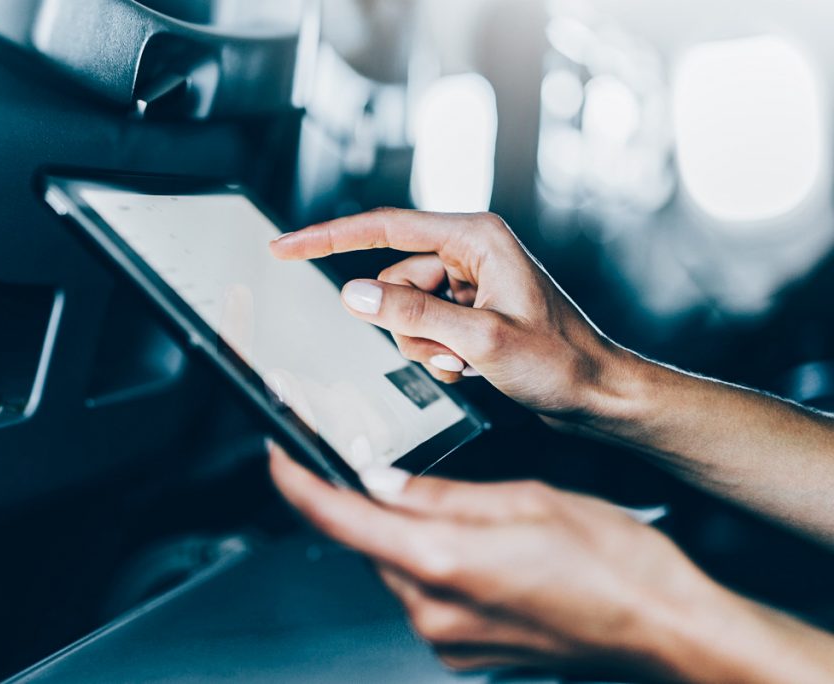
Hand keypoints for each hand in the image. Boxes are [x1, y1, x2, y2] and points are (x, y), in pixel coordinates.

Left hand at [268, 445, 833, 681]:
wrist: (665, 627)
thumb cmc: (613, 561)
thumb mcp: (524, 499)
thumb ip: (439, 493)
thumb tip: (381, 481)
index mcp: (442, 561)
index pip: (339, 517)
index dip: (297, 482)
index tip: (278, 452)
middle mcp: (432, 610)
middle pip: (366, 542)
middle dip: (361, 500)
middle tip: (372, 461)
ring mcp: (447, 638)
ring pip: (394, 567)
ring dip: (401, 531)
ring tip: (445, 502)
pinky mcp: (463, 651)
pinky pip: (421, 596)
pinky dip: (425, 562)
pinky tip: (465, 543)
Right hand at [270, 209, 635, 425]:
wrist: (597, 393)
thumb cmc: (560, 362)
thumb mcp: (481, 340)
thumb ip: (413, 314)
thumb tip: (354, 294)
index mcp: (476, 238)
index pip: (384, 227)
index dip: (327, 238)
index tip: (284, 246)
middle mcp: (470, 251)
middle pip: (392, 278)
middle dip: (408, 323)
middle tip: (450, 351)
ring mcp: (469, 281)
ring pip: (403, 307)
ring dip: (424, 342)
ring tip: (466, 361)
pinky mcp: (469, 308)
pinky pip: (422, 325)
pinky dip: (435, 351)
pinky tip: (470, 365)